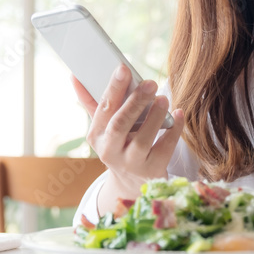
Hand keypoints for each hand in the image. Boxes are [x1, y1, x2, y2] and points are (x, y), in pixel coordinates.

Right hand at [72, 65, 183, 211]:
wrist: (131, 185)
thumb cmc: (118, 144)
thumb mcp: (103, 128)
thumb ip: (91, 102)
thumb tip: (75, 76)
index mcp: (97, 135)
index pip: (104, 108)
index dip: (113, 88)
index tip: (124, 68)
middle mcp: (110, 152)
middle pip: (121, 125)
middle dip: (135, 102)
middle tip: (149, 83)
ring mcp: (131, 164)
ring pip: (142, 140)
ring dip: (154, 117)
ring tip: (163, 98)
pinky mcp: (152, 171)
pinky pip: (165, 149)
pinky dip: (173, 131)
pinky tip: (178, 114)